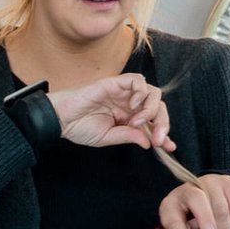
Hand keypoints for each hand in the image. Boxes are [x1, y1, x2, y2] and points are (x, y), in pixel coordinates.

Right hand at [50, 74, 172, 154]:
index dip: (164, 133)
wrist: (60, 118)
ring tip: (137, 121)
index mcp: (128, 117)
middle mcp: (129, 103)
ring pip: (153, 93)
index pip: (153, 122)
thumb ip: (128, 136)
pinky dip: (141, 92)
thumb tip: (149, 142)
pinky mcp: (116, 82)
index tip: (169, 147)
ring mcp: (124, 92)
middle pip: (158, 107)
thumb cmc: (78, 127)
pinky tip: (132, 105)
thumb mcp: (107, 137)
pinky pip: (138, 81)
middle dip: (163, 123)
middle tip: (158, 139)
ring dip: (151, 109)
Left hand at [158, 174, 229, 228]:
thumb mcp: (179, 227)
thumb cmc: (187, 215)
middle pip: (198, 201)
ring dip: (224, 228)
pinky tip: (229, 223)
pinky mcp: (228, 182)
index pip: (174, 219)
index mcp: (171, 202)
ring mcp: (210, 182)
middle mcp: (190, 188)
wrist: (203, 193)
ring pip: (221, 206)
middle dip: (207, 222)